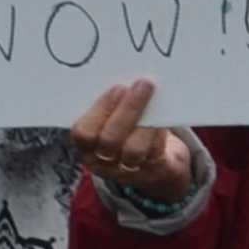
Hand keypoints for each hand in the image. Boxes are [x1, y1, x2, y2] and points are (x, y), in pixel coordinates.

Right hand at [68, 79, 196, 200]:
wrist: (156, 165)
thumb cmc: (128, 134)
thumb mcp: (112, 122)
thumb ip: (111, 107)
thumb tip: (125, 75)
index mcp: (86, 147)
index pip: (83, 133)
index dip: (100, 110)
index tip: (117, 88)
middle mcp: (102, 162)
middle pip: (110, 140)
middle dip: (127, 110)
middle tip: (142, 85)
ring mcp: (127, 171)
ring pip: (133, 150)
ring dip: (146, 121)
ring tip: (154, 98)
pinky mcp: (152, 173)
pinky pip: (155, 153)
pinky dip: (159, 133)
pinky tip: (164, 117)